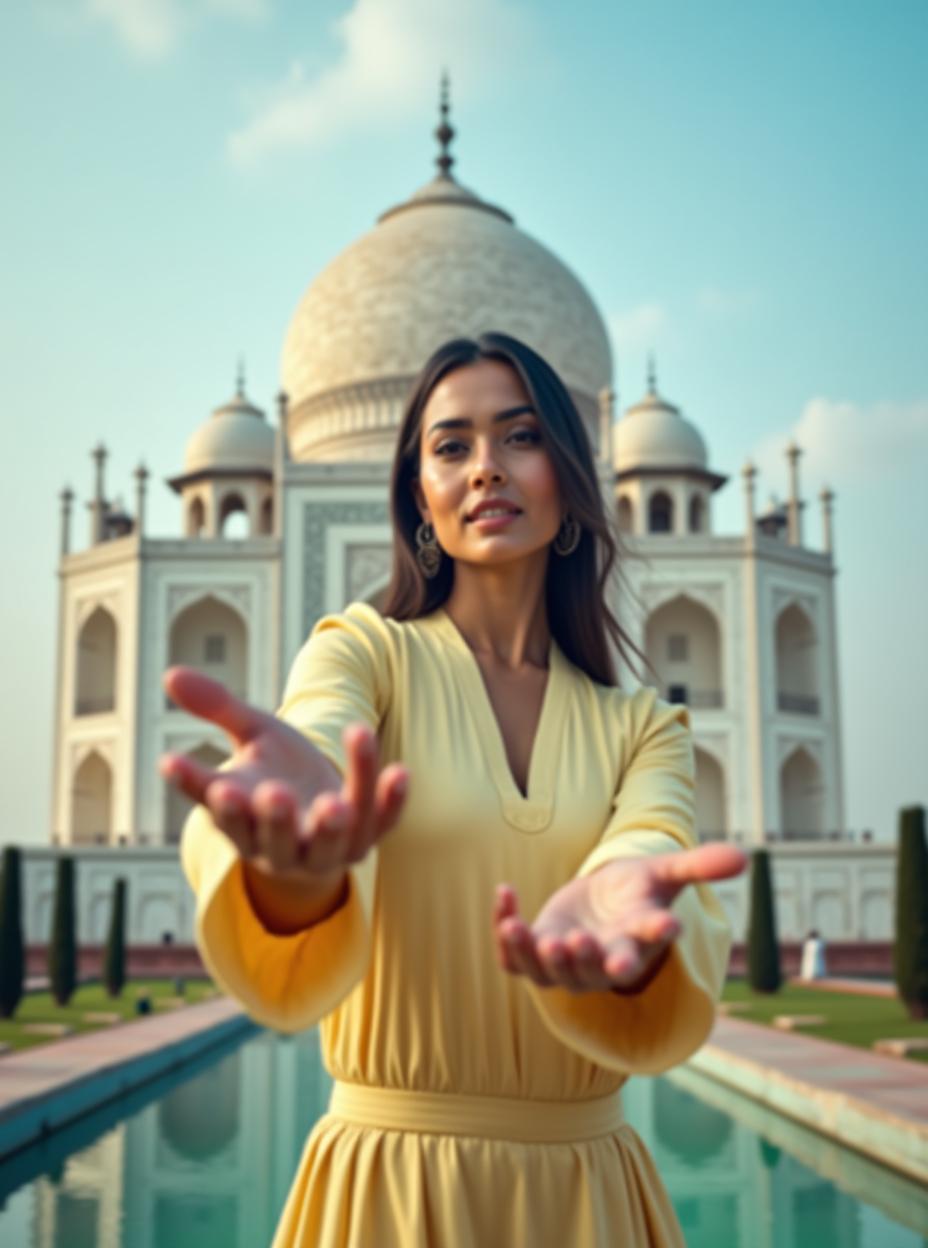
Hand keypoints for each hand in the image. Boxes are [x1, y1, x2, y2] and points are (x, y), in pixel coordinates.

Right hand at [159, 666, 408, 882]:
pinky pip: (380, 826)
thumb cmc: (277, 771)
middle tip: (272, 793)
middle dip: (273, 819)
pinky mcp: (365, 841)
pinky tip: (399, 771)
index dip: (195, 786)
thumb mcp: (252, 736)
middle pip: (270, 840)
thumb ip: (219, 708)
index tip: (171, 761)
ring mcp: (323, 849)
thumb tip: (170, 673)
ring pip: (327, 843)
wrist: (319, 815)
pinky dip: (390, 803)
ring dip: (330, 825)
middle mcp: (277, 845)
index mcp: (241, 821)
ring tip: (332, 802)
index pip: (214, 807)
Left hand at [493, 843, 746, 993]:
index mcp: (634, 943)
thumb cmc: (636, 894)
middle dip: (585, 960)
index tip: (667, 926)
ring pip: (547, 973)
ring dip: (533, 954)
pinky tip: (504, 895)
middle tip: (577, 943)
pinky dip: (504, 933)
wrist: (599, 908)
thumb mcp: (665, 873)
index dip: (655, 936)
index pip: (646, 944)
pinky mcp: (532, 955)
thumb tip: (746, 857)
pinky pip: (513, 958)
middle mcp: (599, 961)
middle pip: (593, 970)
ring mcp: (563, 963)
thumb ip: (700, 866)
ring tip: (522, 929)